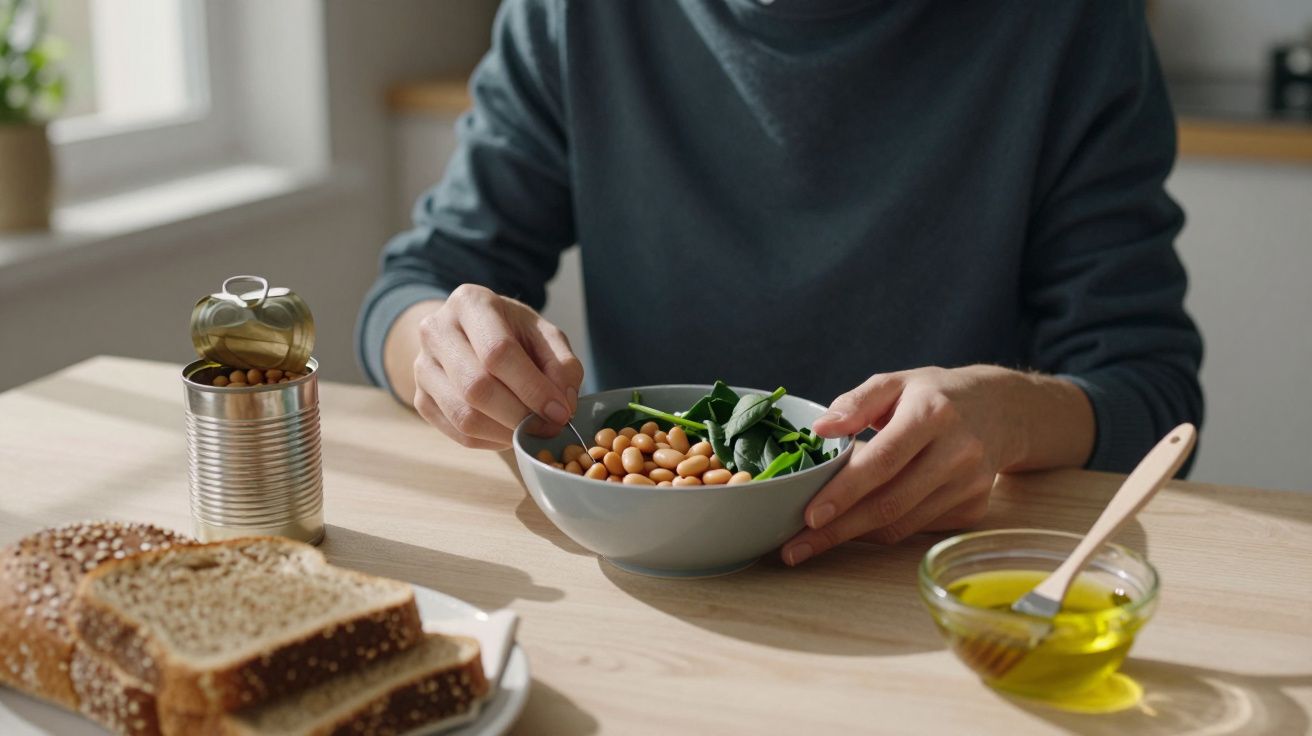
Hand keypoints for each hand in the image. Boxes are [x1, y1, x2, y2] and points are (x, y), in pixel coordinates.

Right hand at [410, 284, 583, 449]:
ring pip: (464, 416)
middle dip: (519, 415)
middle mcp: (437, 331)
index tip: (560, 411)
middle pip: (476, 387)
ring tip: (532, 431)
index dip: (532, 388)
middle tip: (549, 427)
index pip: (498, 351)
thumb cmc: (512, 332)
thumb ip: (562, 365)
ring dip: (506, 432)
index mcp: (470, 303)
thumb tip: (562, 404)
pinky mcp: (420, 399)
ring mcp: (423, 367)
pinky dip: (491, 441)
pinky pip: (457, 433)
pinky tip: (510, 432)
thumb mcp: (544, 334)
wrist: (469, 334)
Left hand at [781, 365, 1093, 564]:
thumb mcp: (896, 382)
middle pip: (890, 503)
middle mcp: (958, 453)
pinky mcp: (974, 509)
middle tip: (795, 548)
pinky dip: (883, 531)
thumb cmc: (935, 395)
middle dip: (838, 530)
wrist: (1003, 410)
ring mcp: (971, 486)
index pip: (883, 461)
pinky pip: (917, 529)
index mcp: (933, 415)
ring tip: (814, 541)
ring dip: (855, 537)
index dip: (844, 492)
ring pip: (902, 525)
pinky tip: (857, 526)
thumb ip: (856, 402)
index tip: (809, 516)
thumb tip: (820, 429)